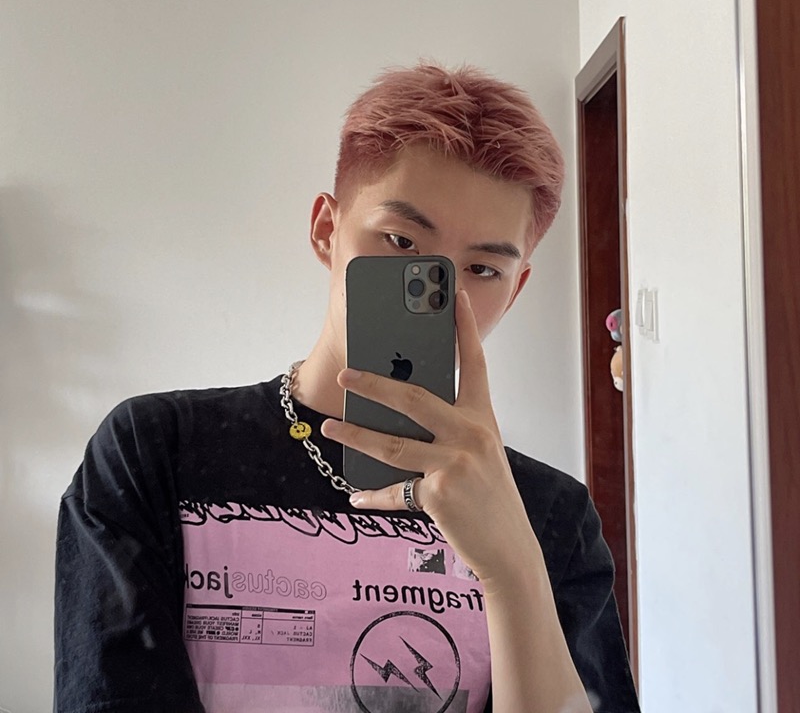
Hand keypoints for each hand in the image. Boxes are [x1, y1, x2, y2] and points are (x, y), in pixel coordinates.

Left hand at [320, 290, 541, 585]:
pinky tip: (356, 494)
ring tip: (330, 426)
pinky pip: (395, 490)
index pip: (473, 363)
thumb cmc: (491, 497)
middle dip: (374, 384)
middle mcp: (471, 434)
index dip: (464, 327)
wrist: (510, 549)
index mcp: (483, 418)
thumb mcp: (479, 454)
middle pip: (413, 398)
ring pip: (391, 443)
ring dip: (355, 434)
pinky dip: (373, 495)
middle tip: (345, 375)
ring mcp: (455, 463)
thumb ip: (448, 431)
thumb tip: (398, 416)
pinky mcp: (438, 494)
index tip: (452, 295)